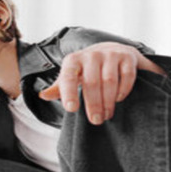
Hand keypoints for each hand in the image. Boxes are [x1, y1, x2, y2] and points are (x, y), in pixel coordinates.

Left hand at [38, 42, 165, 124]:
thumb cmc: (89, 69)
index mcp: (74, 60)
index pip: (68, 76)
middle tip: (96, 121)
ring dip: (108, 101)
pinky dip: (123, 90)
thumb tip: (43, 96)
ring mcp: (111, 54)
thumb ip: (60, 87)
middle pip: (92, 82)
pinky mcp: (127, 57)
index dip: (69, 92)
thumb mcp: (72, 76)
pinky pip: (126, 76)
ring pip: (109, 80)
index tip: (71, 109)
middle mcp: (92, 54)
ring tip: (107, 115)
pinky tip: (119, 100)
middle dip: (94, 104)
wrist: (114, 50)